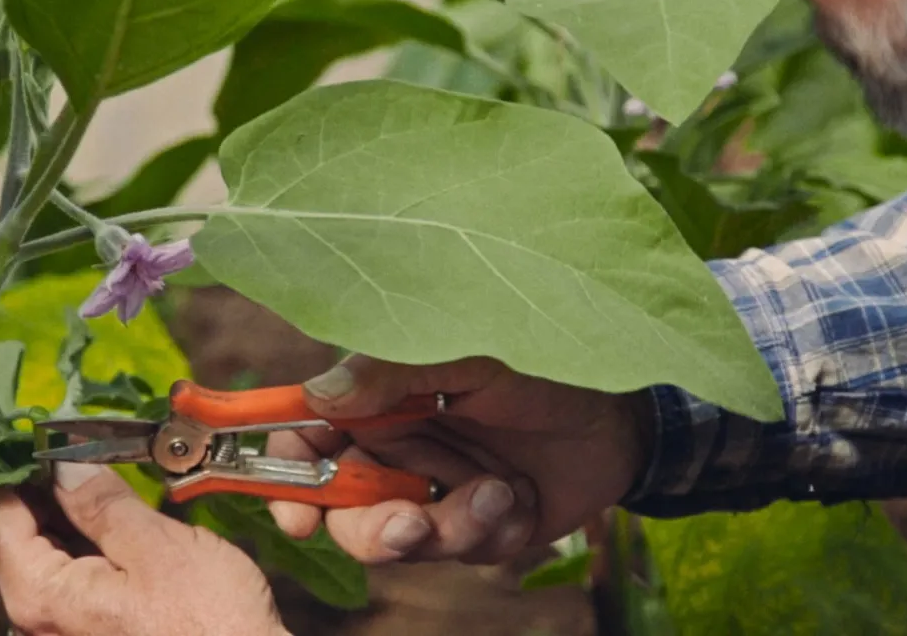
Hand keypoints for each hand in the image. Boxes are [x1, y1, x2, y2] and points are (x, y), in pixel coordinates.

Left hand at [0, 461, 289, 635]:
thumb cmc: (212, 625)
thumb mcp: (161, 549)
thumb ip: (102, 503)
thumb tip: (64, 459)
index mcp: (37, 597)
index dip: (1, 463)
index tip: (26, 428)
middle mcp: (29, 627)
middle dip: (15, 491)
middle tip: (54, 450)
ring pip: (21, 566)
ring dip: (43, 519)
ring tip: (82, 479)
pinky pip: (52, 590)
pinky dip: (65, 550)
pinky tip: (99, 526)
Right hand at [267, 354, 652, 565]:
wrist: (621, 411)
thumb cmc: (541, 358)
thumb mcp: (466, 354)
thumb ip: (390, 373)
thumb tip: (318, 396)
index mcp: (375, 398)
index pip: (304, 439)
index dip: (285, 479)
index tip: (295, 516)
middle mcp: (393, 446)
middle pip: (341, 509)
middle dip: (372, 528)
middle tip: (413, 522)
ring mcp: (432, 489)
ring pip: (400, 539)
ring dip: (447, 528)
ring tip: (497, 494)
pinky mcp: (473, 525)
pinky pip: (458, 552)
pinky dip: (490, 531)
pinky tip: (519, 497)